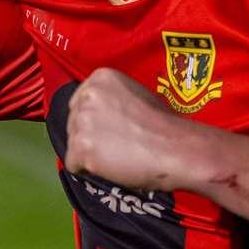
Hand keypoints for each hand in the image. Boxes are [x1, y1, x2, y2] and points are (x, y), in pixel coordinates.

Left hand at [65, 68, 194, 191]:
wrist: (176, 147)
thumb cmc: (164, 124)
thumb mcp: (137, 94)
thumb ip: (112, 99)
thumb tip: (100, 114)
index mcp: (100, 78)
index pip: (79, 102)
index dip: (93, 120)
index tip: (109, 130)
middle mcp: (87, 95)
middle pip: (72, 122)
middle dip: (89, 136)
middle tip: (115, 145)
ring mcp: (82, 121)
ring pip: (72, 144)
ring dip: (90, 154)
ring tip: (116, 156)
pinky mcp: (81, 147)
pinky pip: (73, 164)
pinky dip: (87, 170)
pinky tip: (110, 167)